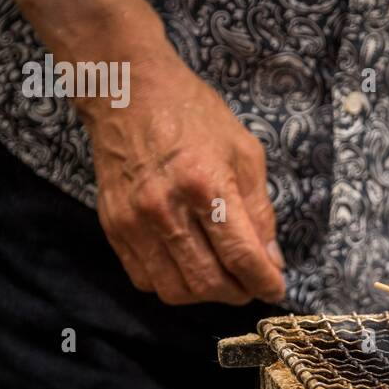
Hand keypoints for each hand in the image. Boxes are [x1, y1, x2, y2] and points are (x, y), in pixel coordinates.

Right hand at [77, 47, 285, 305]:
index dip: (264, 282)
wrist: (127, 93)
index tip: (276, 289)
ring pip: (175, 290)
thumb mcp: (244, 152)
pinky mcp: (113, 227)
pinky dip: (173, 284)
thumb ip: (260, 210)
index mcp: (205, 184)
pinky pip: (145, 279)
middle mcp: (165, 208)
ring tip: (223, 279)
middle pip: (208, 282)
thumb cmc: (193, 115)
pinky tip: (189, 267)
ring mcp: (133, 221)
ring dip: (206, 295)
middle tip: (252, 285)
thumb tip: (271, 259)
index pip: (241, 255)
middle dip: (238, 293)